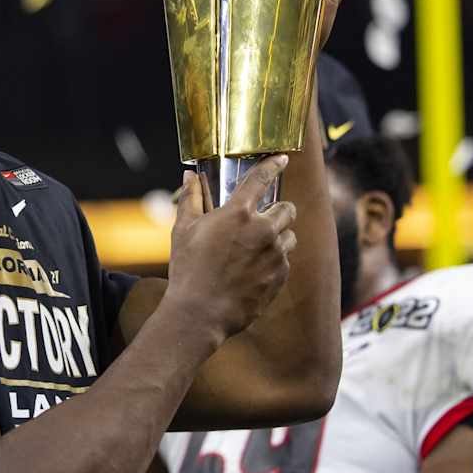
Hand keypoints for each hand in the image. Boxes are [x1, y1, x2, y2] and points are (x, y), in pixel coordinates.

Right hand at [165, 156, 296, 348]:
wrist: (200, 313)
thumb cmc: (188, 269)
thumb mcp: (183, 230)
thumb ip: (191, 199)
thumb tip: (188, 176)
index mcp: (238, 213)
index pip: (262, 179)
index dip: (274, 164)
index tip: (283, 159)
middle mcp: (262, 230)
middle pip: (287, 208)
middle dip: (279, 209)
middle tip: (264, 218)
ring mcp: (275, 254)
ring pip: (289, 236)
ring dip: (279, 237)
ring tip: (257, 248)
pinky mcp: (280, 276)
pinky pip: (285, 261)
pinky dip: (274, 261)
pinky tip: (254, 270)